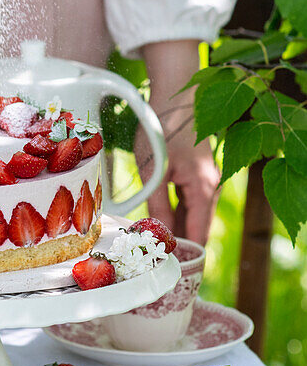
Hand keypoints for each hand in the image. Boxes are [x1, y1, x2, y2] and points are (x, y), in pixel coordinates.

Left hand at [137, 39, 218, 243]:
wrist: (176, 95)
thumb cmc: (163, 130)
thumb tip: (158, 234)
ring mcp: (207, 178)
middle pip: (197, 225)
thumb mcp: (154, 171)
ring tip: (155, 243)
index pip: (198, 234)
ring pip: (193, 212)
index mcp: (203, 191)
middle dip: (179, 242)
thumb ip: (157, 204)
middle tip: (158, 262)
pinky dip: (178, 209)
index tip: (171, 271)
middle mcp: (211, 187)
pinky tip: (160, 215)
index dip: (185, 254)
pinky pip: (191, 198)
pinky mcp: (200, 170)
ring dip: (177, 225)